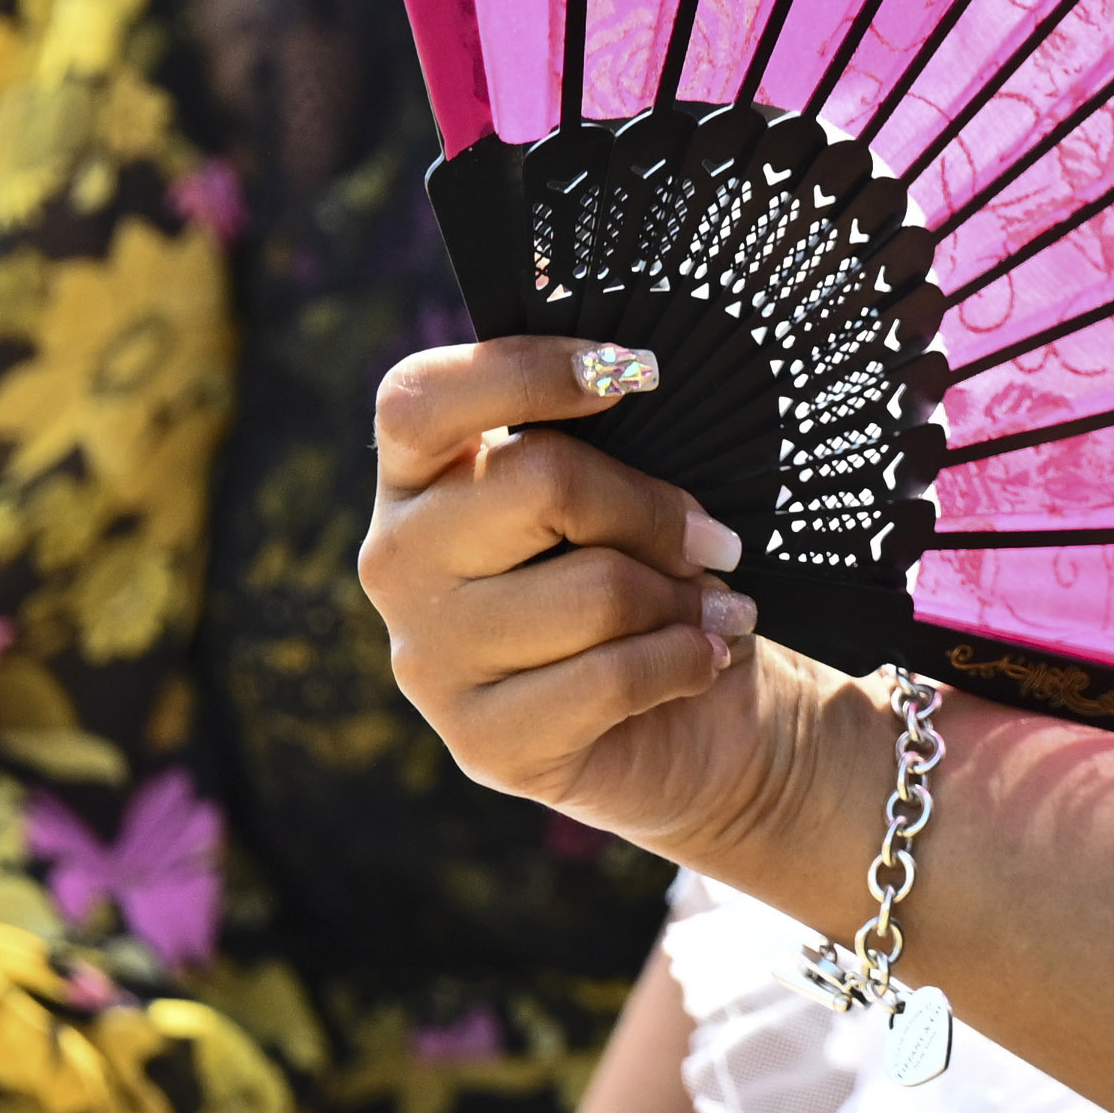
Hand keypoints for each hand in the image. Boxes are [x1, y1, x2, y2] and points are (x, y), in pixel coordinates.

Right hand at [363, 336, 790, 855]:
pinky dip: (684, 660)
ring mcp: (428, 659)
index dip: (527, 369)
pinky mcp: (482, 743)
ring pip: (594, 588)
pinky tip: (703, 659)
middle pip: (538, 479)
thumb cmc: (649, 577)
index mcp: (419, 478)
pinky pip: (611, 676)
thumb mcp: (626, 491)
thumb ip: (610, 438)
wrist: (690, 727)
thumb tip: (642, 375)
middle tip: (712, 541)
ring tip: (713, 609)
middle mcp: (399, 563)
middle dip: (653, 509)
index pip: (421, 398)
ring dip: (682, 597)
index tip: (641, 371)